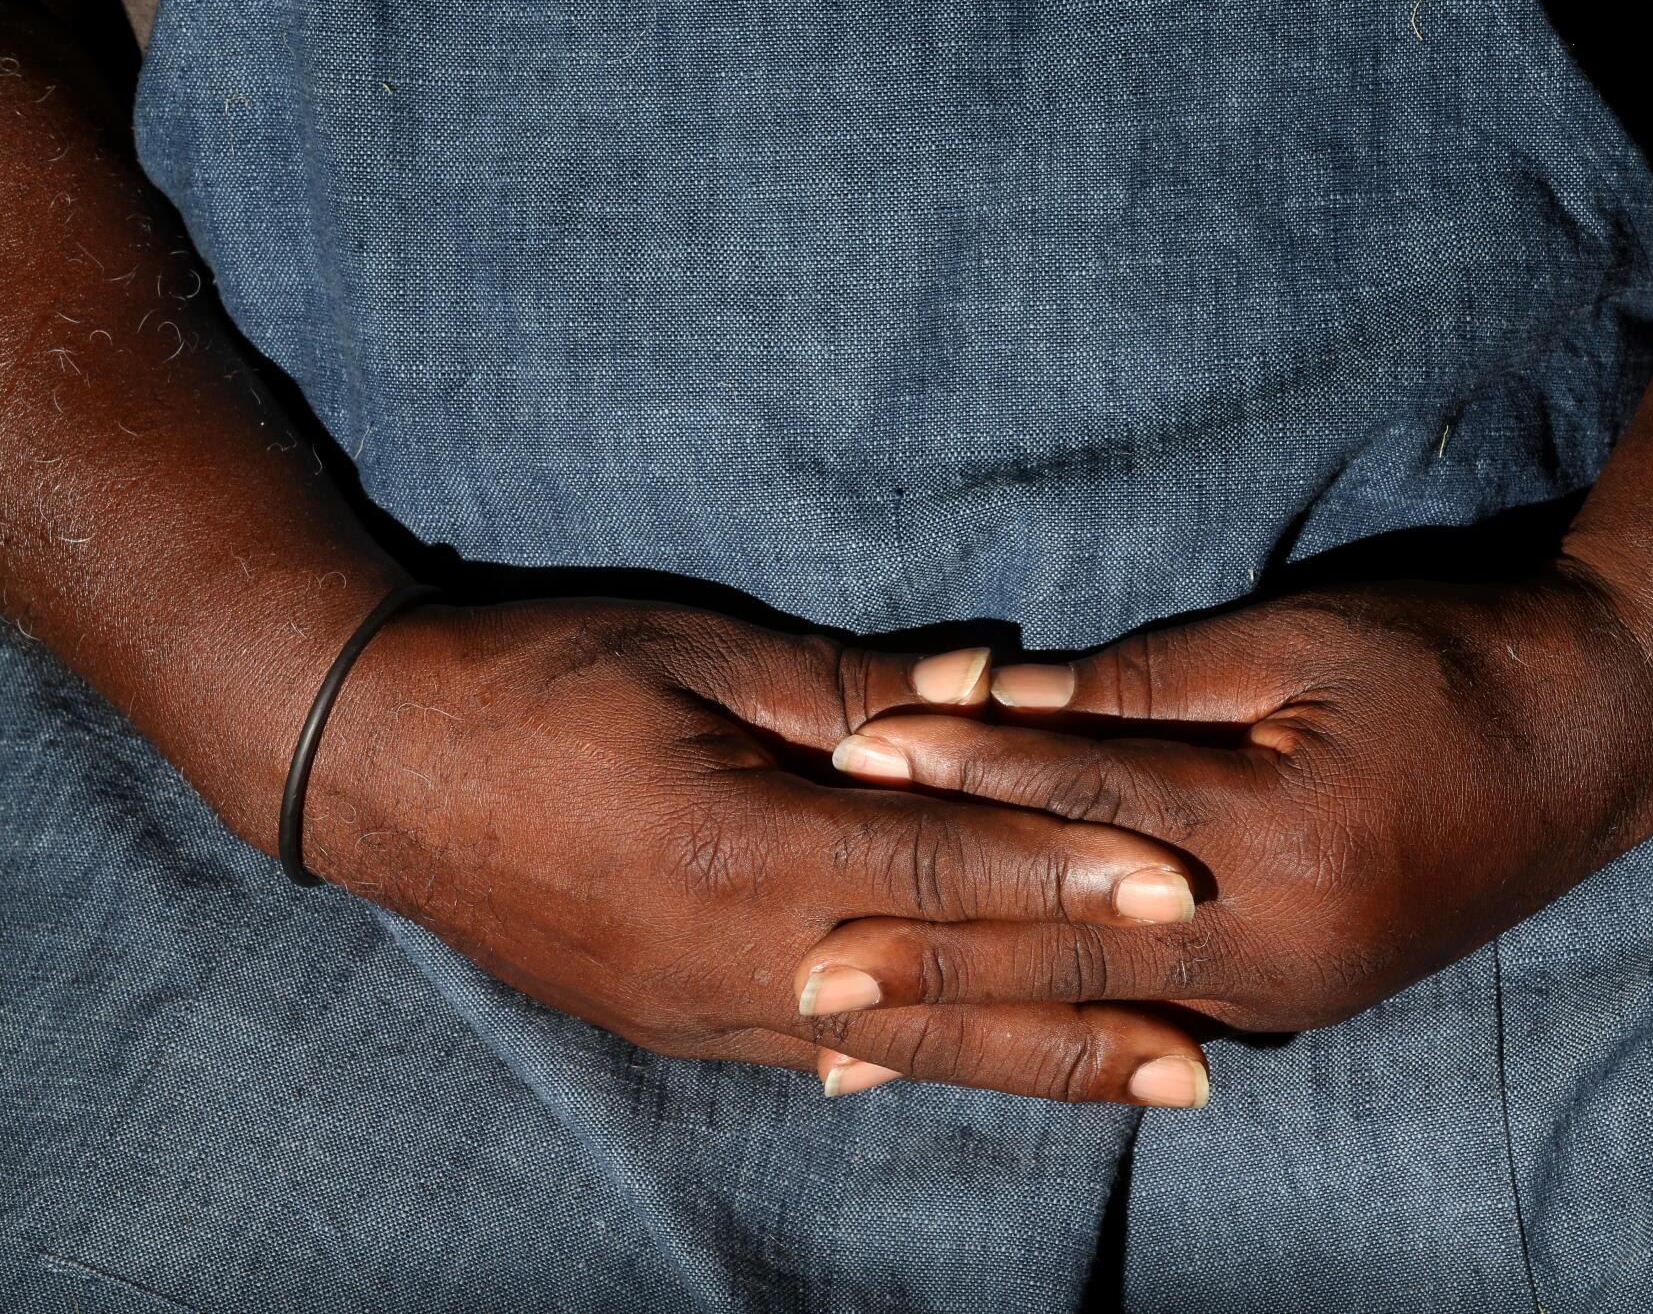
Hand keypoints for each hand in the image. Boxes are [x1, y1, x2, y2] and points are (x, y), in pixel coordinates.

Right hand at [278, 597, 1214, 1105]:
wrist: (371, 758)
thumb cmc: (540, 678)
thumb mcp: (699, 652)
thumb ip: (853, 686)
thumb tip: (990, 682)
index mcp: (744, 850)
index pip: (942, 867)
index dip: (1067, 875)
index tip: (1177, 889)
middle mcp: (732, 957)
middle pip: (939, 1000)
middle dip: (1075, 1030)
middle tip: (1197, 1065)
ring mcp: (695, 1008)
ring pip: (889, 1050)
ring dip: (1012, 1065)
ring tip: (1119, 1085)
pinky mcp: (666, 1023)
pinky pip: (809, 1056)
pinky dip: (901, 1064)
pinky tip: (960, 1074)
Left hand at [808, 567, 1652, 1038]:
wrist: (1601, 739)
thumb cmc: (1449, 660)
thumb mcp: (1297, 641)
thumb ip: (1144, 688)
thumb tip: (998, 698)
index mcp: (1279, 839)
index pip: (1083, 811)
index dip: (961, 781)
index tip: (849, 767)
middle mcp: (1280, 947)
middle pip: (1067, 956)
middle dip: (928, 968)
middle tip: (798, 984)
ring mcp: (1294, 994)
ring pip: (1098, 1011)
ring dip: (971, 1027)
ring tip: (848, 1052)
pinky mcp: (1303, 1003)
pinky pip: (1153, 1022)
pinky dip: (1055, 1033)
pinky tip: (985, 1051)